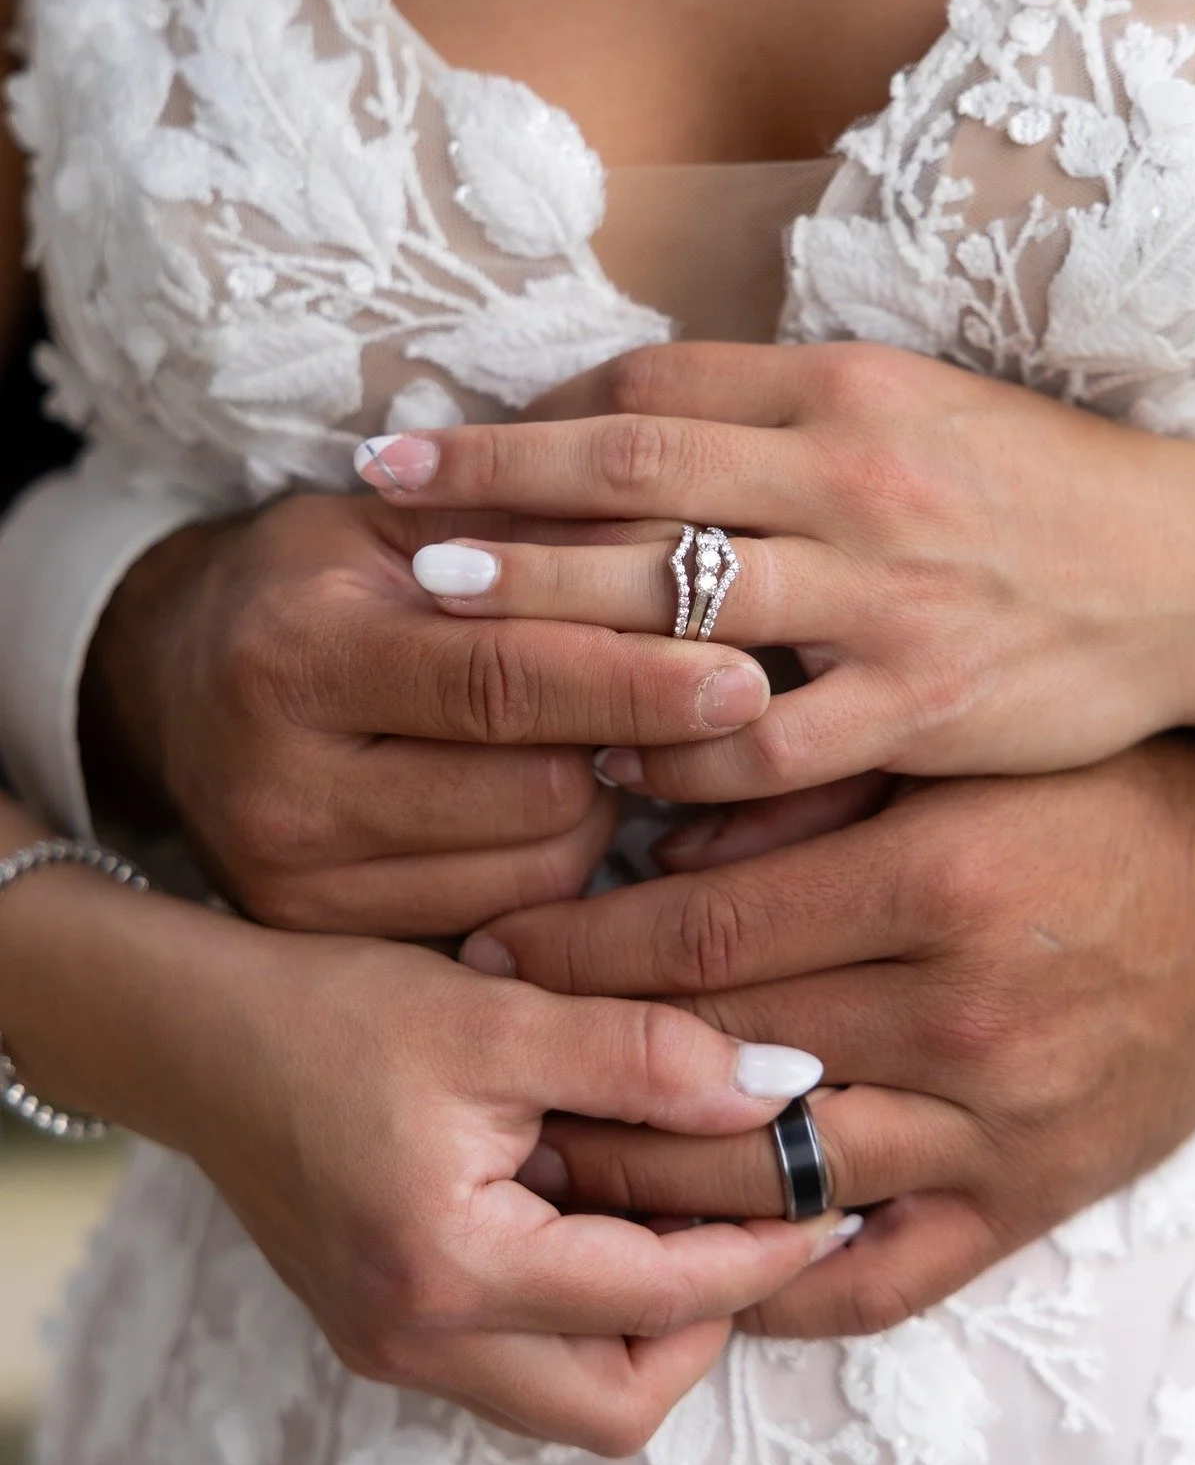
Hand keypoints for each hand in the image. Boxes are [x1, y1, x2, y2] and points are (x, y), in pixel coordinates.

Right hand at [0, 853, 849, 1452]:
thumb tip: (784, 1082)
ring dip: (646, 1326)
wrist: (191, 1032)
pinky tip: (610, 1213)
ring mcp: (395, 1347)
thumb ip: (646, 1053)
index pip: (653, 1299)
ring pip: (566, 1394)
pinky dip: (585, 1310)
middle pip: (613, 1403)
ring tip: (694, 1215)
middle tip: (762, 1228)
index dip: (760, 1253)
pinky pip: (518, 1359)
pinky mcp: (385, 1325)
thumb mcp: (497, 1014)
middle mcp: (418, 1341)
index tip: (830, 1201)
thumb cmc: (328, 1011)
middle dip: (708, 1327)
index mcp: (448, 1271)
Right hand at [82, 490, 769, 932]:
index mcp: (298, 654)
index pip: (502, 681)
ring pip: (539, 871)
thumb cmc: (319, 583)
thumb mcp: (402, 525)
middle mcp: (283, 788)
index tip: (747, 678)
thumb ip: (535, 538)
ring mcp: (297, 884)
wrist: (177, 683)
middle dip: (626, 743)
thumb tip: (701, 557)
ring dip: (598, 807)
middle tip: (661, 695)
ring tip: (575, 742)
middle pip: (538, 795)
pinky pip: (507, 918)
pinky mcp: (324, 939)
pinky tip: (532, 806)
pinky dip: (549, 864)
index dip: (634, 681)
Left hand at [354, 341, 1194, 801]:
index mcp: (846, 394)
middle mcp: (855, 481)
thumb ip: (771, 415)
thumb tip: (620, 430)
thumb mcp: (907, 407)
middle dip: (498, 500)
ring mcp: (888, 598)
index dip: (528, 419)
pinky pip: (770, 741)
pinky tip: (603, 763)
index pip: (652, 394)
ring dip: (552, 618)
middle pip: (641, 484)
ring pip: (685, 607)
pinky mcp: (922, 707)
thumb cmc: (1028, 487)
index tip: (434, 444)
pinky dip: (675, 750)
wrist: (1185, 571)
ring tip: (444, 627)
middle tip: (387, 522)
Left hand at [459, 735, 1194, 1335]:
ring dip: (637, 1183)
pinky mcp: (1031, 1203)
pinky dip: (772, 1286)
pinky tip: (687, 1266)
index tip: (487, 948)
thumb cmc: (1106, 794)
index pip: (700, 936)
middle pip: (711, 1066)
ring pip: (767, 1183)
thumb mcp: (959, 754)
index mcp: (940, 881)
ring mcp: (998, 1128)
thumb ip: (805, 797)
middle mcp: (965, 1017)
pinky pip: (878, 1279)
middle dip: (575, 1067)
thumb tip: (650, 851)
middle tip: (477, 1063)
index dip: (573, 951)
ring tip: (541, 1160)